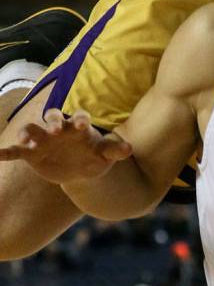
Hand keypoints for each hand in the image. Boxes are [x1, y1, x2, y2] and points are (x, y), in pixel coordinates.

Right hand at [0, 108, 131, 183]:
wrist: (81, 168)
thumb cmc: (95, 156)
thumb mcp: (106, 154)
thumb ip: (115, 150)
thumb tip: (129, 148)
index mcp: (79, 127)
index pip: (79, 117)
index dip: (81, 119)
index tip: (83, 124)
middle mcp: (59, 129)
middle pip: (53, 117)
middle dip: (53, 122)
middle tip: (55, 129)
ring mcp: (44, 141)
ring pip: (32, 130)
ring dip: (27, 133)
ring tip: (24, 139)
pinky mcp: (31, 154)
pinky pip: (16, 151)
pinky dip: (5, 151)